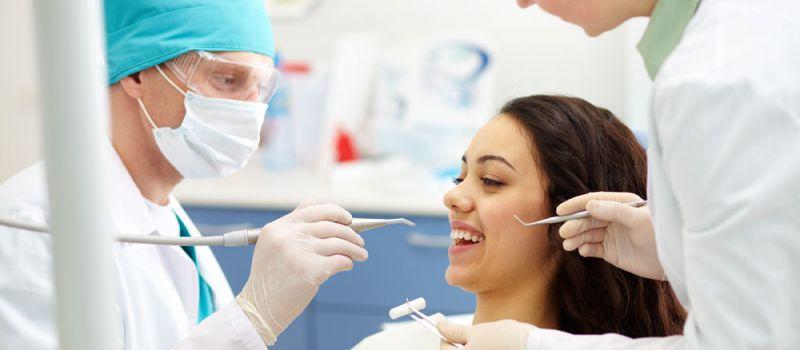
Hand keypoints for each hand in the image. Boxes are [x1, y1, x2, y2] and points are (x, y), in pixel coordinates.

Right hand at [236, 199, 367, 344]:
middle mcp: (288, 236)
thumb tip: (313, 202)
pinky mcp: (311, 270)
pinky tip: (348, 265)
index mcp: (278, 228)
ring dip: (354, 249)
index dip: (335, 212)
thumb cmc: (270, 278)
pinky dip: (348, 262)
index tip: (348, 219)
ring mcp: (300, 252)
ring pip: (339, 243)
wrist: (261, 306)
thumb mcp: (272, 244)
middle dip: (350, 233)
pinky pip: (340, 260)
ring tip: (361, 255)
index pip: (313, 210)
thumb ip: (292, 224)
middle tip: (359, 241)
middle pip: (330, 226)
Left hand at [437, 319, 534, 349]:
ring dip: (472, 349)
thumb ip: (455, 331)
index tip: (451, 330)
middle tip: (469, 338)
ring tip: (486, 343)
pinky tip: (494, 348)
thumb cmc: (508, 339)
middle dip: (460, 346)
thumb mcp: (478, 331)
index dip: (446, 338)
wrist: (534, 347)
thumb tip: (440, 326)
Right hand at [556, 192, 664, 279]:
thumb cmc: (659, 234)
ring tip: (568, 245)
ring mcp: (611, 235)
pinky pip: (593, 248)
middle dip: (575, 225)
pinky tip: (583, 251)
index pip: (593, 201)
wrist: (672, 261)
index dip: (576, 205)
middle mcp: (613, 218)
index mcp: (620, 204)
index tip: (561, 211)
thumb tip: (589, 206)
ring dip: (576, 238)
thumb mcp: (638, 220)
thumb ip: (614, 211)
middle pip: (587, 219)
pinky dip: (586, 249)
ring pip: (587, 234)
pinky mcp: (611, 251)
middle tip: (564, 233)